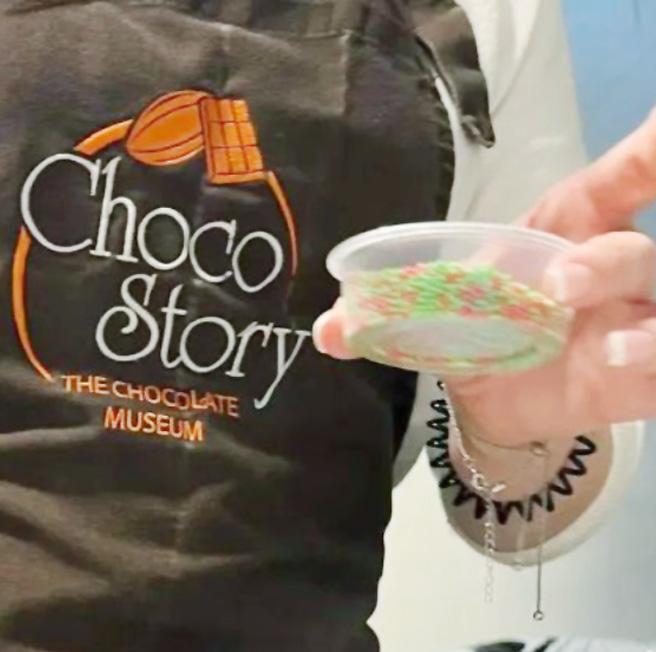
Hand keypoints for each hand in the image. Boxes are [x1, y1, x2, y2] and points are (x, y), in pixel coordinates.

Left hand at [313, 110, 655, 445]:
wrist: (493, 403)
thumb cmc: (474, 336)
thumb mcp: (435, 316)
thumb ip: (385, 315)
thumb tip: (327, 330)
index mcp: (559, 236)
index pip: (612, 184)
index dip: (642, 154)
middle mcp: (605, 272)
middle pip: (628, 250)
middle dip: (601, 263)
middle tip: (555, 287)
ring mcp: (629, 322)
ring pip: (654, 300)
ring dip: (639, 322)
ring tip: (608, 348)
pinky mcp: (637, 377)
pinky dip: (648, 360)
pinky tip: (619, 368)